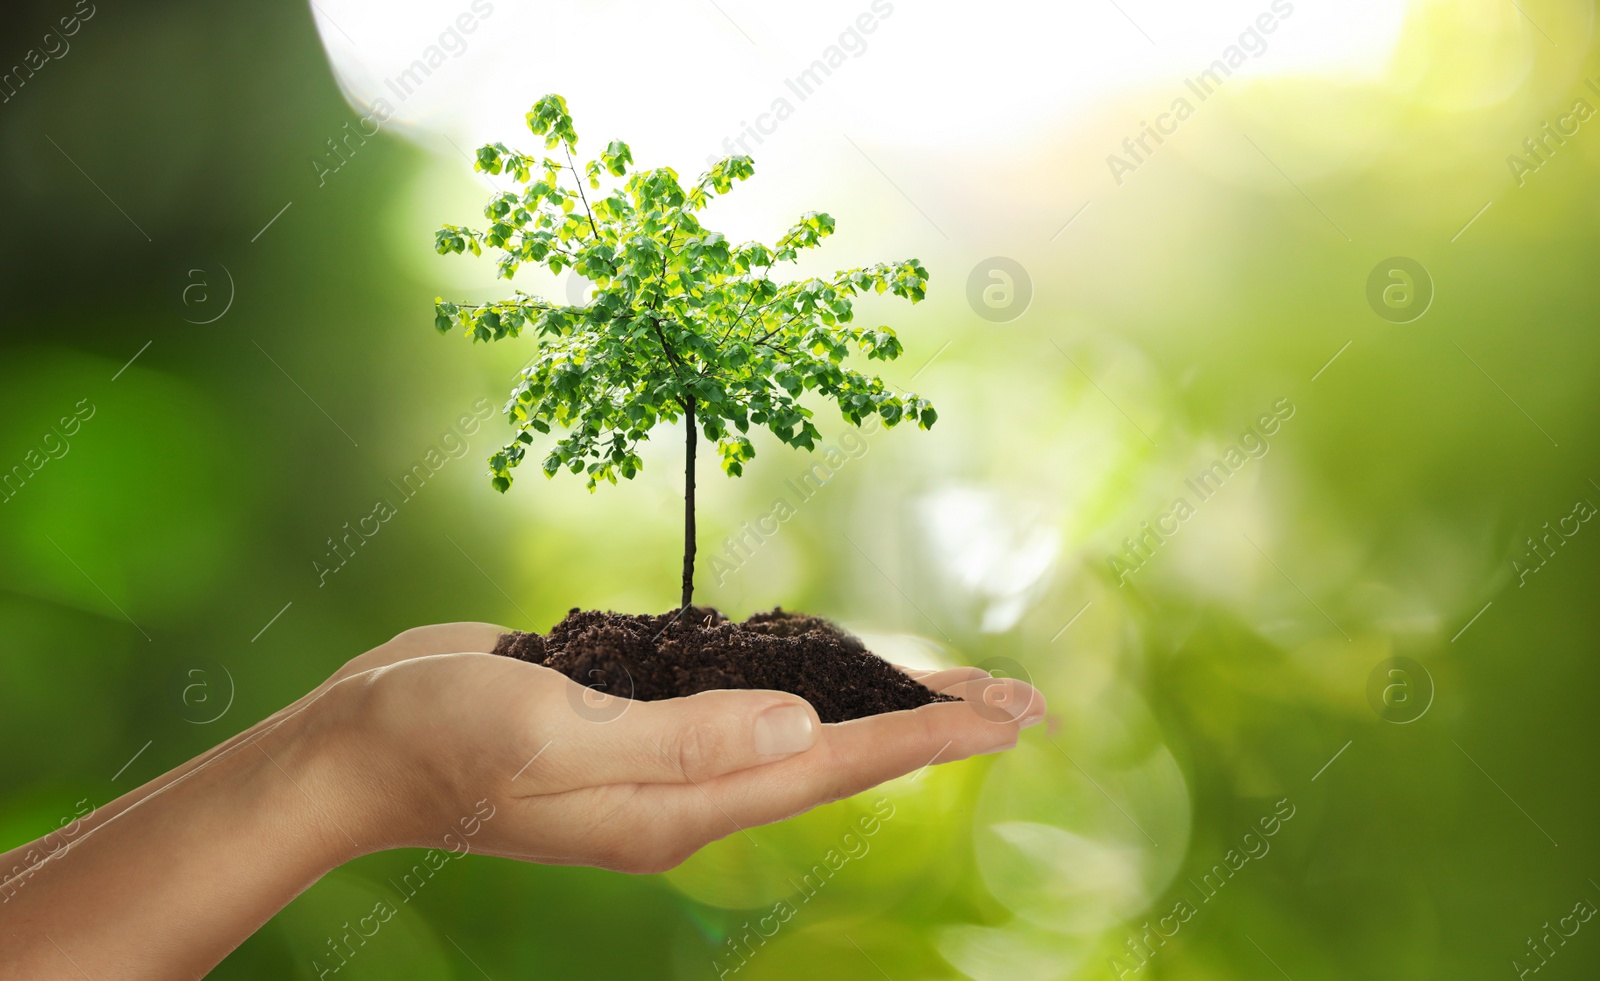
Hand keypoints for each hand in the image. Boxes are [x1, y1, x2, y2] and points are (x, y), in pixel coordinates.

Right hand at [311, 624, 1047, 872]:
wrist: (360, 747)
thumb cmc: (444, 741)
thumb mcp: (559, 735)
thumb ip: (684, 739)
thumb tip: (807, 725)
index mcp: (684, 802)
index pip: (838, 763)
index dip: (933, 734)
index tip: (1016, 712)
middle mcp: (689, 788)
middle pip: (839, 751)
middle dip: (931, 723)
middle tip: (1023, 697)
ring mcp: (663, 760)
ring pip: (798, 728)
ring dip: (876, 702)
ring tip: (948, 684)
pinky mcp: (635, 722)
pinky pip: (740, 705)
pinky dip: (802, 684)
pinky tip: (829, 673)